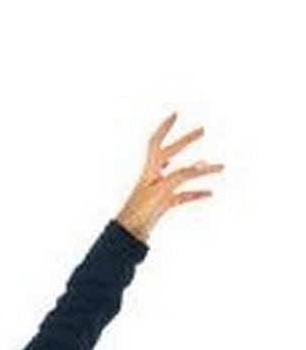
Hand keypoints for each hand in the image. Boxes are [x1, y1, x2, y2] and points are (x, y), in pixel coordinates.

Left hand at [115, 112, 224, 243]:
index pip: (156, 141)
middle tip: (203, 130)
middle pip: (173, 153)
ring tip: (221, 167)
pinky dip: (196, 193)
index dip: (166, 127)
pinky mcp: (163, 204)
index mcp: (150, 168)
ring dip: (201, 171)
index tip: (176, 114)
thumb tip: (202, 163)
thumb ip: (182, 175)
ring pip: (183, 176)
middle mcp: (154, 176)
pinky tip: (210, 193)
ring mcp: (159, 190)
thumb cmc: (140, 211)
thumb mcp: (163, 190)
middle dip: (187, 141)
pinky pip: (183, 196)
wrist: (128, 235)